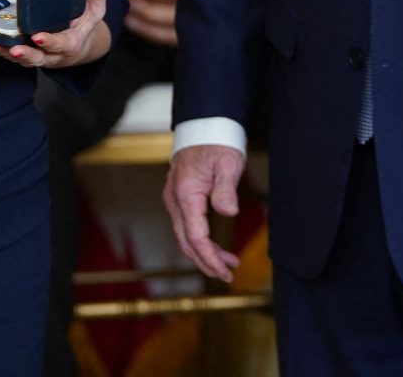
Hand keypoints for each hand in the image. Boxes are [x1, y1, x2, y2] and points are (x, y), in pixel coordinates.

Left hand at [0, 0, 113, 69]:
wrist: (79, 47)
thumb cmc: (85, 23)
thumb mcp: (95, 8)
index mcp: (70, 43)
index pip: (61, 45)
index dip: (50, 42)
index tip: (38, 36)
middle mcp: (52, 54)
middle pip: (37, 58)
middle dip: (25, 55)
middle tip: (14, 50)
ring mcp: (35, 56)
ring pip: (17, 58)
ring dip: (2, 52)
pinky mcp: (21, 54)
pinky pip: (4, 53)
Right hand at [162, 143, 244, 281]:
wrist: (204, 127)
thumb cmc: (217, 144)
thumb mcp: (227, 164)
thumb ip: (225, 189)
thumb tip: (228, 212)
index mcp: (185, 194)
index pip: (196, 236)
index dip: (210, 257)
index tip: (225, 270)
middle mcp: (175, 200)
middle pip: (186, 242)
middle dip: (206, 261)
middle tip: (227, 274)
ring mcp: (174, 200)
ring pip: (185, 236)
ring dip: (204, 253)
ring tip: (228, 263)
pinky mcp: (178, 199)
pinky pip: (186, 227)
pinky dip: (200, 240)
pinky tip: (216, 246)